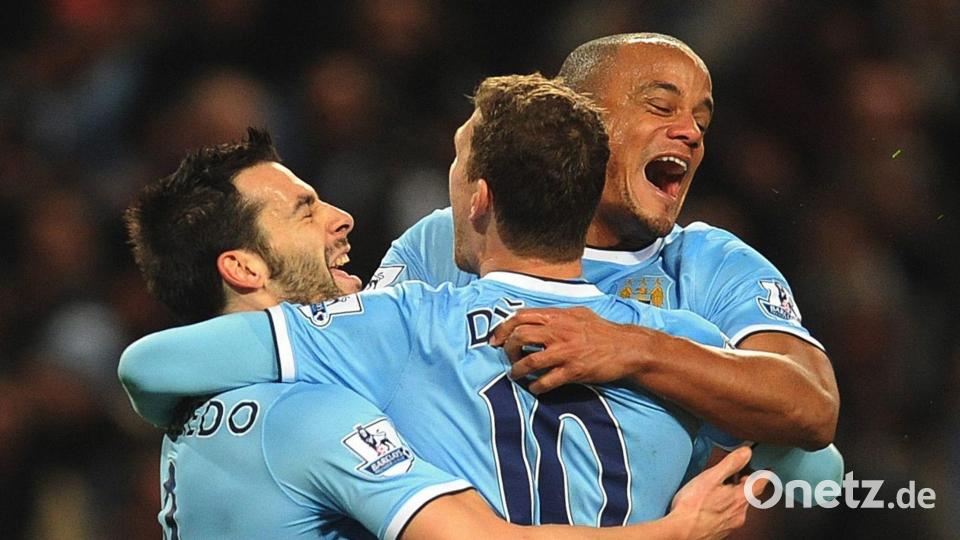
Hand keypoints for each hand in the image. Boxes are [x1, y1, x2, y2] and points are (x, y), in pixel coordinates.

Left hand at [489, 307, 651, 393]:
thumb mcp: (578, 313)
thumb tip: (535, 317)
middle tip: (509, 358)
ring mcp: (565, 351)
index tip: (495, 340)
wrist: (627, 347)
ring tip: (516, 376)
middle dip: (507, 350)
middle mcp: (558, 331)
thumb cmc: (602, 331)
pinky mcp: (574, 370)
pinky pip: (546, 381)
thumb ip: (556, 315)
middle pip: (519, 336)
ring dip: (517, 371)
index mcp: (557, 316)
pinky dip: (536, 387)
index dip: (502, 328)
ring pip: (529, 361)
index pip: (520, 316)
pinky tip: (535, 388)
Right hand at [667, 447, 767, 539]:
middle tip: (734, 475)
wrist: (680, 532)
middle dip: (742, 484)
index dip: (764, 474)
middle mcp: (739, 514)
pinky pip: (727, 515)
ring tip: (717, 489)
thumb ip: (731, 463)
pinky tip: (709, 504)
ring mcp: (731, 524)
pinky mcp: (720, 531)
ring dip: (731, 496)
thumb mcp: (711, 477)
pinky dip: (722, 507)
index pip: (760, 483)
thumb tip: (746, 452)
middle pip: (748, 495)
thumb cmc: (693, 507)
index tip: (766, 469)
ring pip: (737, 505)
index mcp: (741, 498)